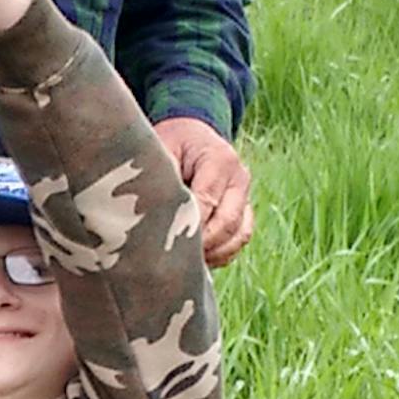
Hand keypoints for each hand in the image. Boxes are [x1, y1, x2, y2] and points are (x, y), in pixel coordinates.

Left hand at [153, 118, 254, 265]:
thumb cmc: (171, 143)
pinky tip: (197, 260)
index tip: (162, 243)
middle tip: (170, 260)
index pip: (207, 203)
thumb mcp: (162, 150)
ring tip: (183, 263)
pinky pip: (239, 240)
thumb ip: (162, 178)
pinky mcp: (244, 210)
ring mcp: (245, 195)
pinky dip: (220, 254)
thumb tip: (154, 215)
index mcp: (221, 159)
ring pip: (239, 236)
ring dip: (213, 254)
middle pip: (227, 224)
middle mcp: (240, 178)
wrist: (191, 134)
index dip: (187, 227)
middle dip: (200, 246)